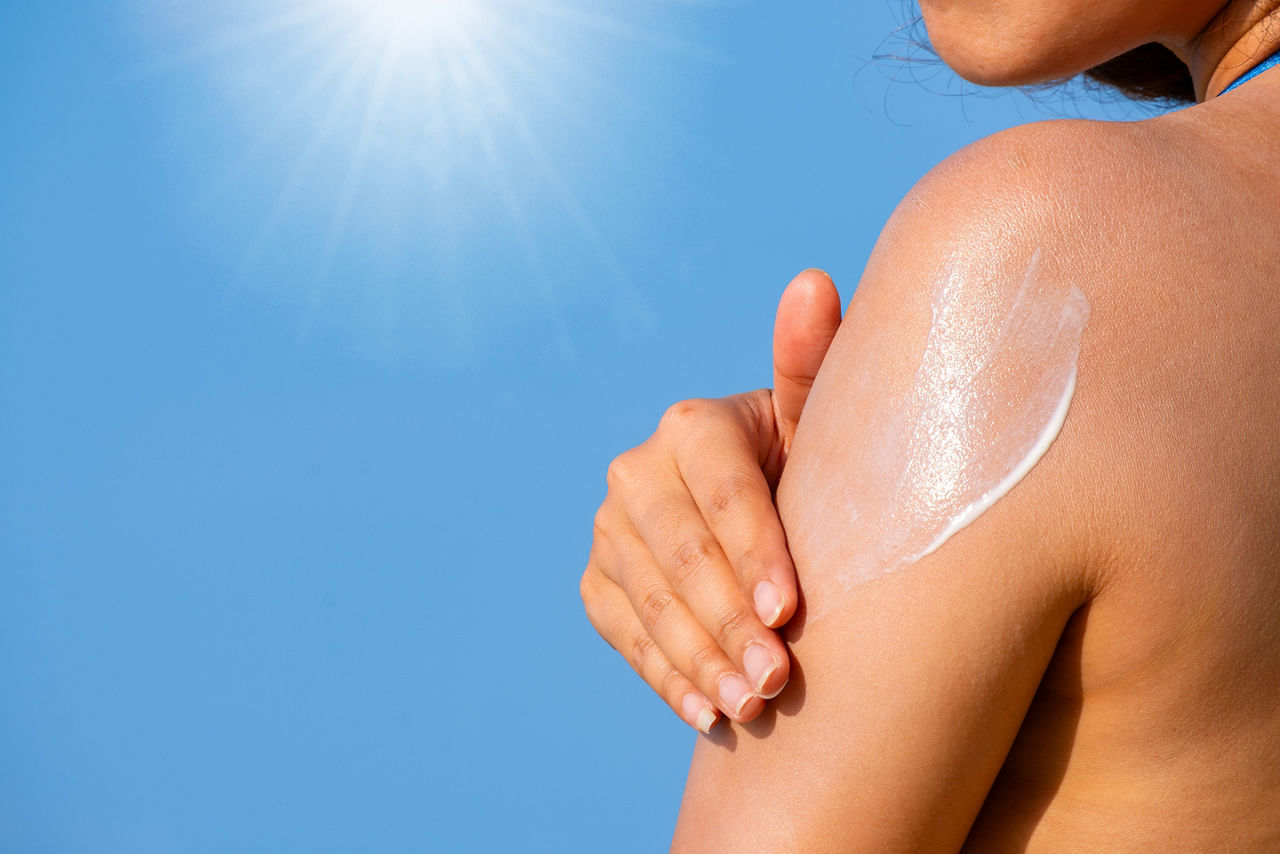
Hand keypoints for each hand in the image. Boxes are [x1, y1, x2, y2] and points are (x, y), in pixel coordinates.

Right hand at [581, 270, 841, 730]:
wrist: (765, 514)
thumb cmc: (812, 462)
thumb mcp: (821, 420)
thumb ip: (817, 360)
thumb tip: (813, 281)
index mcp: (693, 423)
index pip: (721, 489)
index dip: (754, 550)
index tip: (793, 610)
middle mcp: (637, 471)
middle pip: (678, 552)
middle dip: (727, 619)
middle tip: (778, 679)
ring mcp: (611, 529)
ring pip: (648, 600)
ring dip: (698, 659)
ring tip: (751, 707)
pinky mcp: (598, 580)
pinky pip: (624, 635)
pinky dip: (665, 676)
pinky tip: (708, 714)